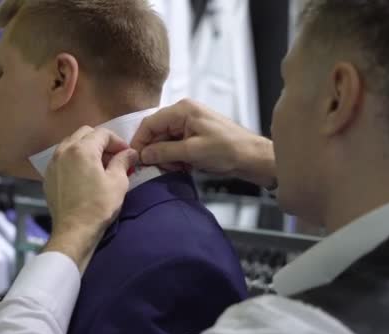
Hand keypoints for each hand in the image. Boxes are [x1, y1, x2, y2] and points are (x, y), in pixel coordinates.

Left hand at [43, 126, 138, 271]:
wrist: (74, 231)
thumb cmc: (98, 206)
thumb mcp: (117, 182)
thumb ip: (123, 161)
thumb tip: (130, 153)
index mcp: (82, 149)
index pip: (102, 133)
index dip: (117, 141)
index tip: (126, 154)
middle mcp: (64, 151)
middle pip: (85, 134)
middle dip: (101, 141)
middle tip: (113, 157)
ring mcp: (53, 163)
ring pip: (71, 144)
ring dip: (87, 148)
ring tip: (99, 165)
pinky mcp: (48, 175)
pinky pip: (63, 158)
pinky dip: (74, 159)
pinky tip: (83, 174)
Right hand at [131, 99, 276, 188]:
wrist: (253, 158)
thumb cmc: (227, 150)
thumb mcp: (192, 152)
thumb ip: (164, 152)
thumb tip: (143, 155)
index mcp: (182, 110)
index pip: (150, 123)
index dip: (140, 142)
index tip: (136, 159)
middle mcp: (184, 112)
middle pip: (156, 132)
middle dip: (155, 151)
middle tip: (159, 168)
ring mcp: (190, 123)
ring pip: (165, 140)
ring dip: (166, 156)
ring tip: (177, 167)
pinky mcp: (195, 134)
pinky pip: (176, 145)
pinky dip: (176, 157)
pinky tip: (184, 166)